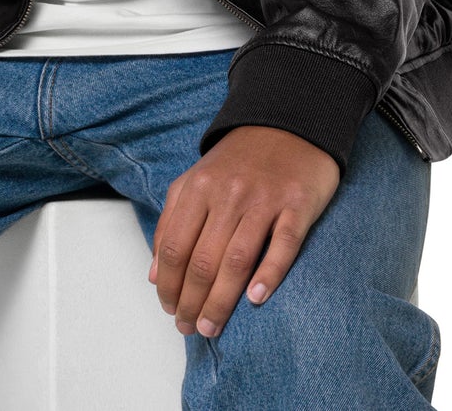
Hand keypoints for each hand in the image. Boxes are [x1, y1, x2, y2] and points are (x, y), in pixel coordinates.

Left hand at [149, 124, 339, 337]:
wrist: (287, 124)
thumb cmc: (239, 161)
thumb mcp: (196, 181)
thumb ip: (172, 223)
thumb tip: (155, 274)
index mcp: (198, 187)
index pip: (175, 246)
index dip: (168, 284)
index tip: (168, 309)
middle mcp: (228, 193)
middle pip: (202, 259)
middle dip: (191, 301)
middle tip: (189, 327)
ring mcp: (263, 199)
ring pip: (237, 259)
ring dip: (221, 301)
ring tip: (212, 327)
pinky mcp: (297, 204)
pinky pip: (282, 245)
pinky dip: (268, 274)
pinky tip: (256, 299)